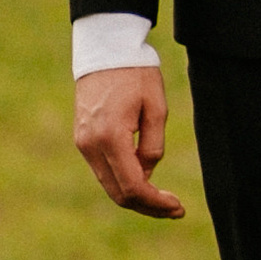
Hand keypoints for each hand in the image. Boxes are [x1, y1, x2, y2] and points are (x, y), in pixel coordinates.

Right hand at [74, 66, 182, 219]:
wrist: (105, 50)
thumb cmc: (136, 73)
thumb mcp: (156, 107)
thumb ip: (153, 145)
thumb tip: (147, 174)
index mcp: (110, 137)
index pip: (133, 186)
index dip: (156, 202)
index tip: (178, 207)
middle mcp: (90, 145)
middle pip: (118, 193)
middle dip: (147, 206)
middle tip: (175, 210)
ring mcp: (83, 143)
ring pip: (109, 185)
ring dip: (136, 196)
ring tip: (164, 200)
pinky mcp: (82, 139)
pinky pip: (103, 170)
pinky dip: (124, 180)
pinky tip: (145, 179)